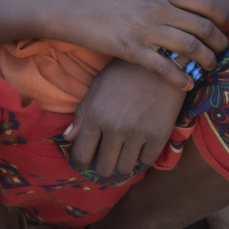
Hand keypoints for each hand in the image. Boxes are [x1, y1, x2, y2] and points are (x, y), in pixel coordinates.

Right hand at [38, 0, 227, 90]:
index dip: (221, 18)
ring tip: (210, 69)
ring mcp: (144, 28)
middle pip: (202, 27)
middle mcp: (157, 7)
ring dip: (206, 61)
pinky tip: (186, 85)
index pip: (205, 2)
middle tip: (223, 53)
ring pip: (189, 48)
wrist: (68, 5)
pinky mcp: (129, 49)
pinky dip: (179, 78)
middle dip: (219, 43)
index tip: (225, 28)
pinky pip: (163, 67)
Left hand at [63, 58, 186, 176]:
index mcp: (95, 116)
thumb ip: (82, 114)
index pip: (81, 156)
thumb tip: (68, 137)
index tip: (87, 160)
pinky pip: (146, 161)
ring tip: (125, 148)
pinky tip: (142, 142)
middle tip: (108, 155)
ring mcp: (138, 133)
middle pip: (104, 168)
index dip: (82, 162)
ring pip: (125, 168)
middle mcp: (115, 128)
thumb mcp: (98, 87)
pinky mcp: (159, 135)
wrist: (161, 60)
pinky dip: (143, 155)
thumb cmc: (124, 72)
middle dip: (103, 165)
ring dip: (123, 161)